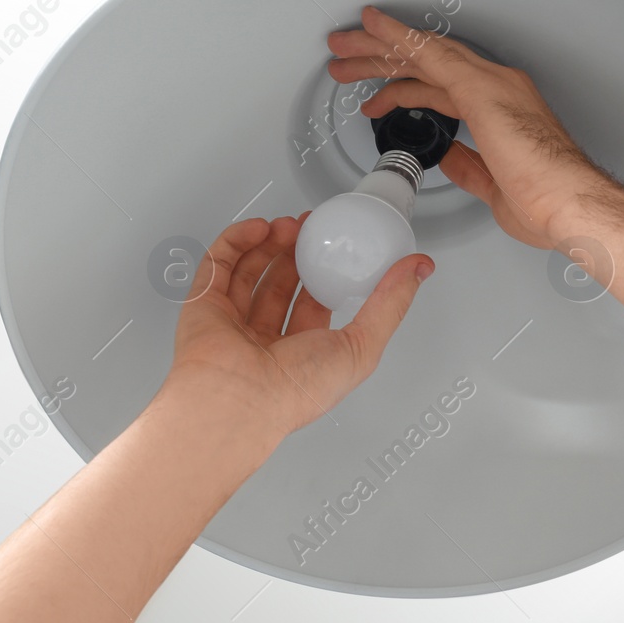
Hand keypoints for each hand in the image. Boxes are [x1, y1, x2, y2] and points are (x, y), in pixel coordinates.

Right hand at [163, 213, 433, 437]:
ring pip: (251, 271)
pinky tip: (259, 228)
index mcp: (302, 353)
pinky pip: (219, 264)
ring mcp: (232, 321)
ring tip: (289, 224)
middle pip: (281, 282)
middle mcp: (266, 339)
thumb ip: (390, 304)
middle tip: (311, 227)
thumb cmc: (295, 390)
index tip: (339, 246)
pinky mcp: (204, 305)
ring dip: (270, 244)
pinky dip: (238, 241)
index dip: (326, 272)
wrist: (239, 398)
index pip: (314, 303)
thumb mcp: (362, 346)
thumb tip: (419, 269)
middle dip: (297, 251)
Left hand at [327, 5, 623, 250]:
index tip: (381, 91)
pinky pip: (431, 54)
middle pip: (428, 64)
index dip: (407, 86)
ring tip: (344, 49)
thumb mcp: (494, 185)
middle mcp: (499, 86)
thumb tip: (449, 157)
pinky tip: (375, 31)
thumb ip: (469, 166)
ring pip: (424, 54)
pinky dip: (400, 39)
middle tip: (349, 60)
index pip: (443, 87)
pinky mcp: (481, 90)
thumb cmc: (548, 203)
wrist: (570, 203)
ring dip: (380, 49)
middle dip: (384, 60)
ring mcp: (491, 84)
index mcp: (503, 108)